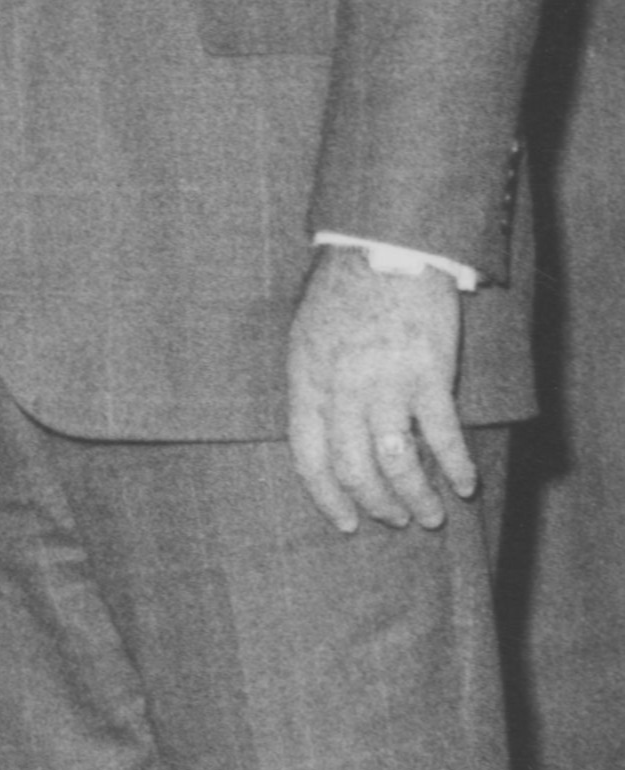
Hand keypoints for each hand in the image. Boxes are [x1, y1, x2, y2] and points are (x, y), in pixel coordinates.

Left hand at [287, 248, 473, 532]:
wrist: (384, 247)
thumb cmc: (343, 293)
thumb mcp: (306, 339)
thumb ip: (314, 387)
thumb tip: (324, 435)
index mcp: (306, 381)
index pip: (309, 457)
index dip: (327, 497)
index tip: (346, 522)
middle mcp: (341, 389)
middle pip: (354, 468)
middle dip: (377, 504)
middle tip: (396, 520)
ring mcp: (385, 383)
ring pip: (398, 461)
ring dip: (416, 496)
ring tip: (431, 515)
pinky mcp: (428, 373)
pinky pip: (443, 434)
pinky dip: (456, 466)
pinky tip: (464, 485)